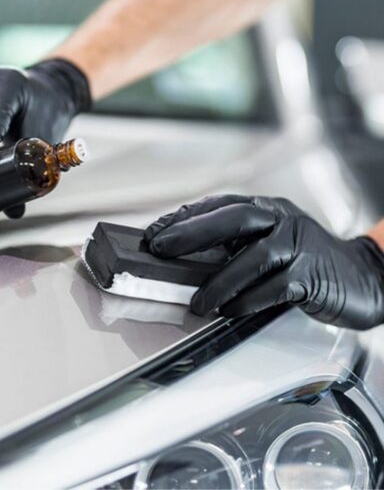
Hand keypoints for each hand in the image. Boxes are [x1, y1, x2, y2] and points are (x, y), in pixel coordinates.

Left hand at [143, 195, 383, 329]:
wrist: (366, 279)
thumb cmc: (305, 263)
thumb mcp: (267, 245)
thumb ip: (231, 247)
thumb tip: (178, 259)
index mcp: (266, 210)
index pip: (219, 205)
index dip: (184, 217)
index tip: (154, 233)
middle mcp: (282, 220)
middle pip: (235, 218)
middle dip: (193, 232)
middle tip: (161, 249)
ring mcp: (300, 245)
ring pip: (255, 256)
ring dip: (220, 281)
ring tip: (197, 303)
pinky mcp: (313, 275)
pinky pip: (276, 287)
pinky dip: (249, 300)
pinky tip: (230, 311)